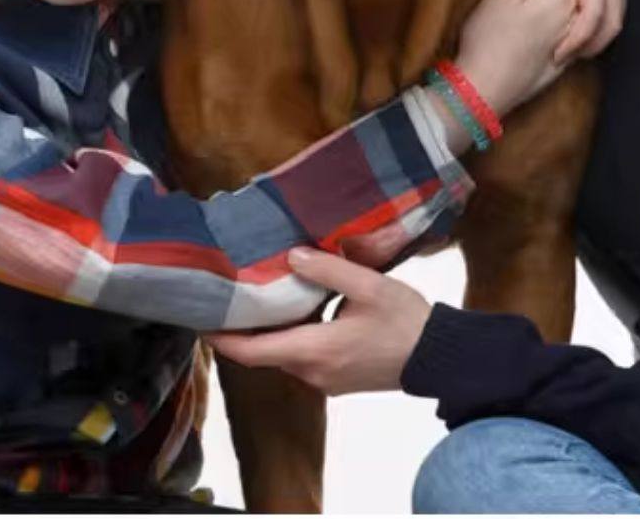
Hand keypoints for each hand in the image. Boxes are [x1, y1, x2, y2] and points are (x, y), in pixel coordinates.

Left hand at [206, 248, 430, 396]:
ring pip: (284, 356)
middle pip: (265, 354)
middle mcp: (313, 372)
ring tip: (259, 300)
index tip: (201, 321)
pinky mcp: (338, 381)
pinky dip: (291, 340)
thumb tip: (291, 257)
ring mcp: (325, 381)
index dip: (222, 338)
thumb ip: (329, 270)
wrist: (439, 357)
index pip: (253, 351)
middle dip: (245, 330)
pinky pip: (303, 360)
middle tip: (230, 298)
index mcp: (315, 350)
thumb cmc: (406, 322)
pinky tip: (296, 314)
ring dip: (270, 334)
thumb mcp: (370, 286)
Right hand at [454, 0, 576, 117]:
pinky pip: (571, 37)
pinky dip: (561, 30)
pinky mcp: (563, 62)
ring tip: (529, 13)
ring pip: (574, 12)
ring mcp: (570, 42)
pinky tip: (535, 35)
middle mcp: (573, 17)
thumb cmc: (487, 37)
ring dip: (558, 6)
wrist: (484, 89)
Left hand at [510, 0, 626, 60]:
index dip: (577, 39)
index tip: (557, 56)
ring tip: (568, 50)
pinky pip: (614, 6)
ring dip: (597, 38)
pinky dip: (599, 24)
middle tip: (561, 59)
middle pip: (611, 21)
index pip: (593, 12)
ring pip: (616, 16)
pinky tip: (575, 29)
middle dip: (590, 47)